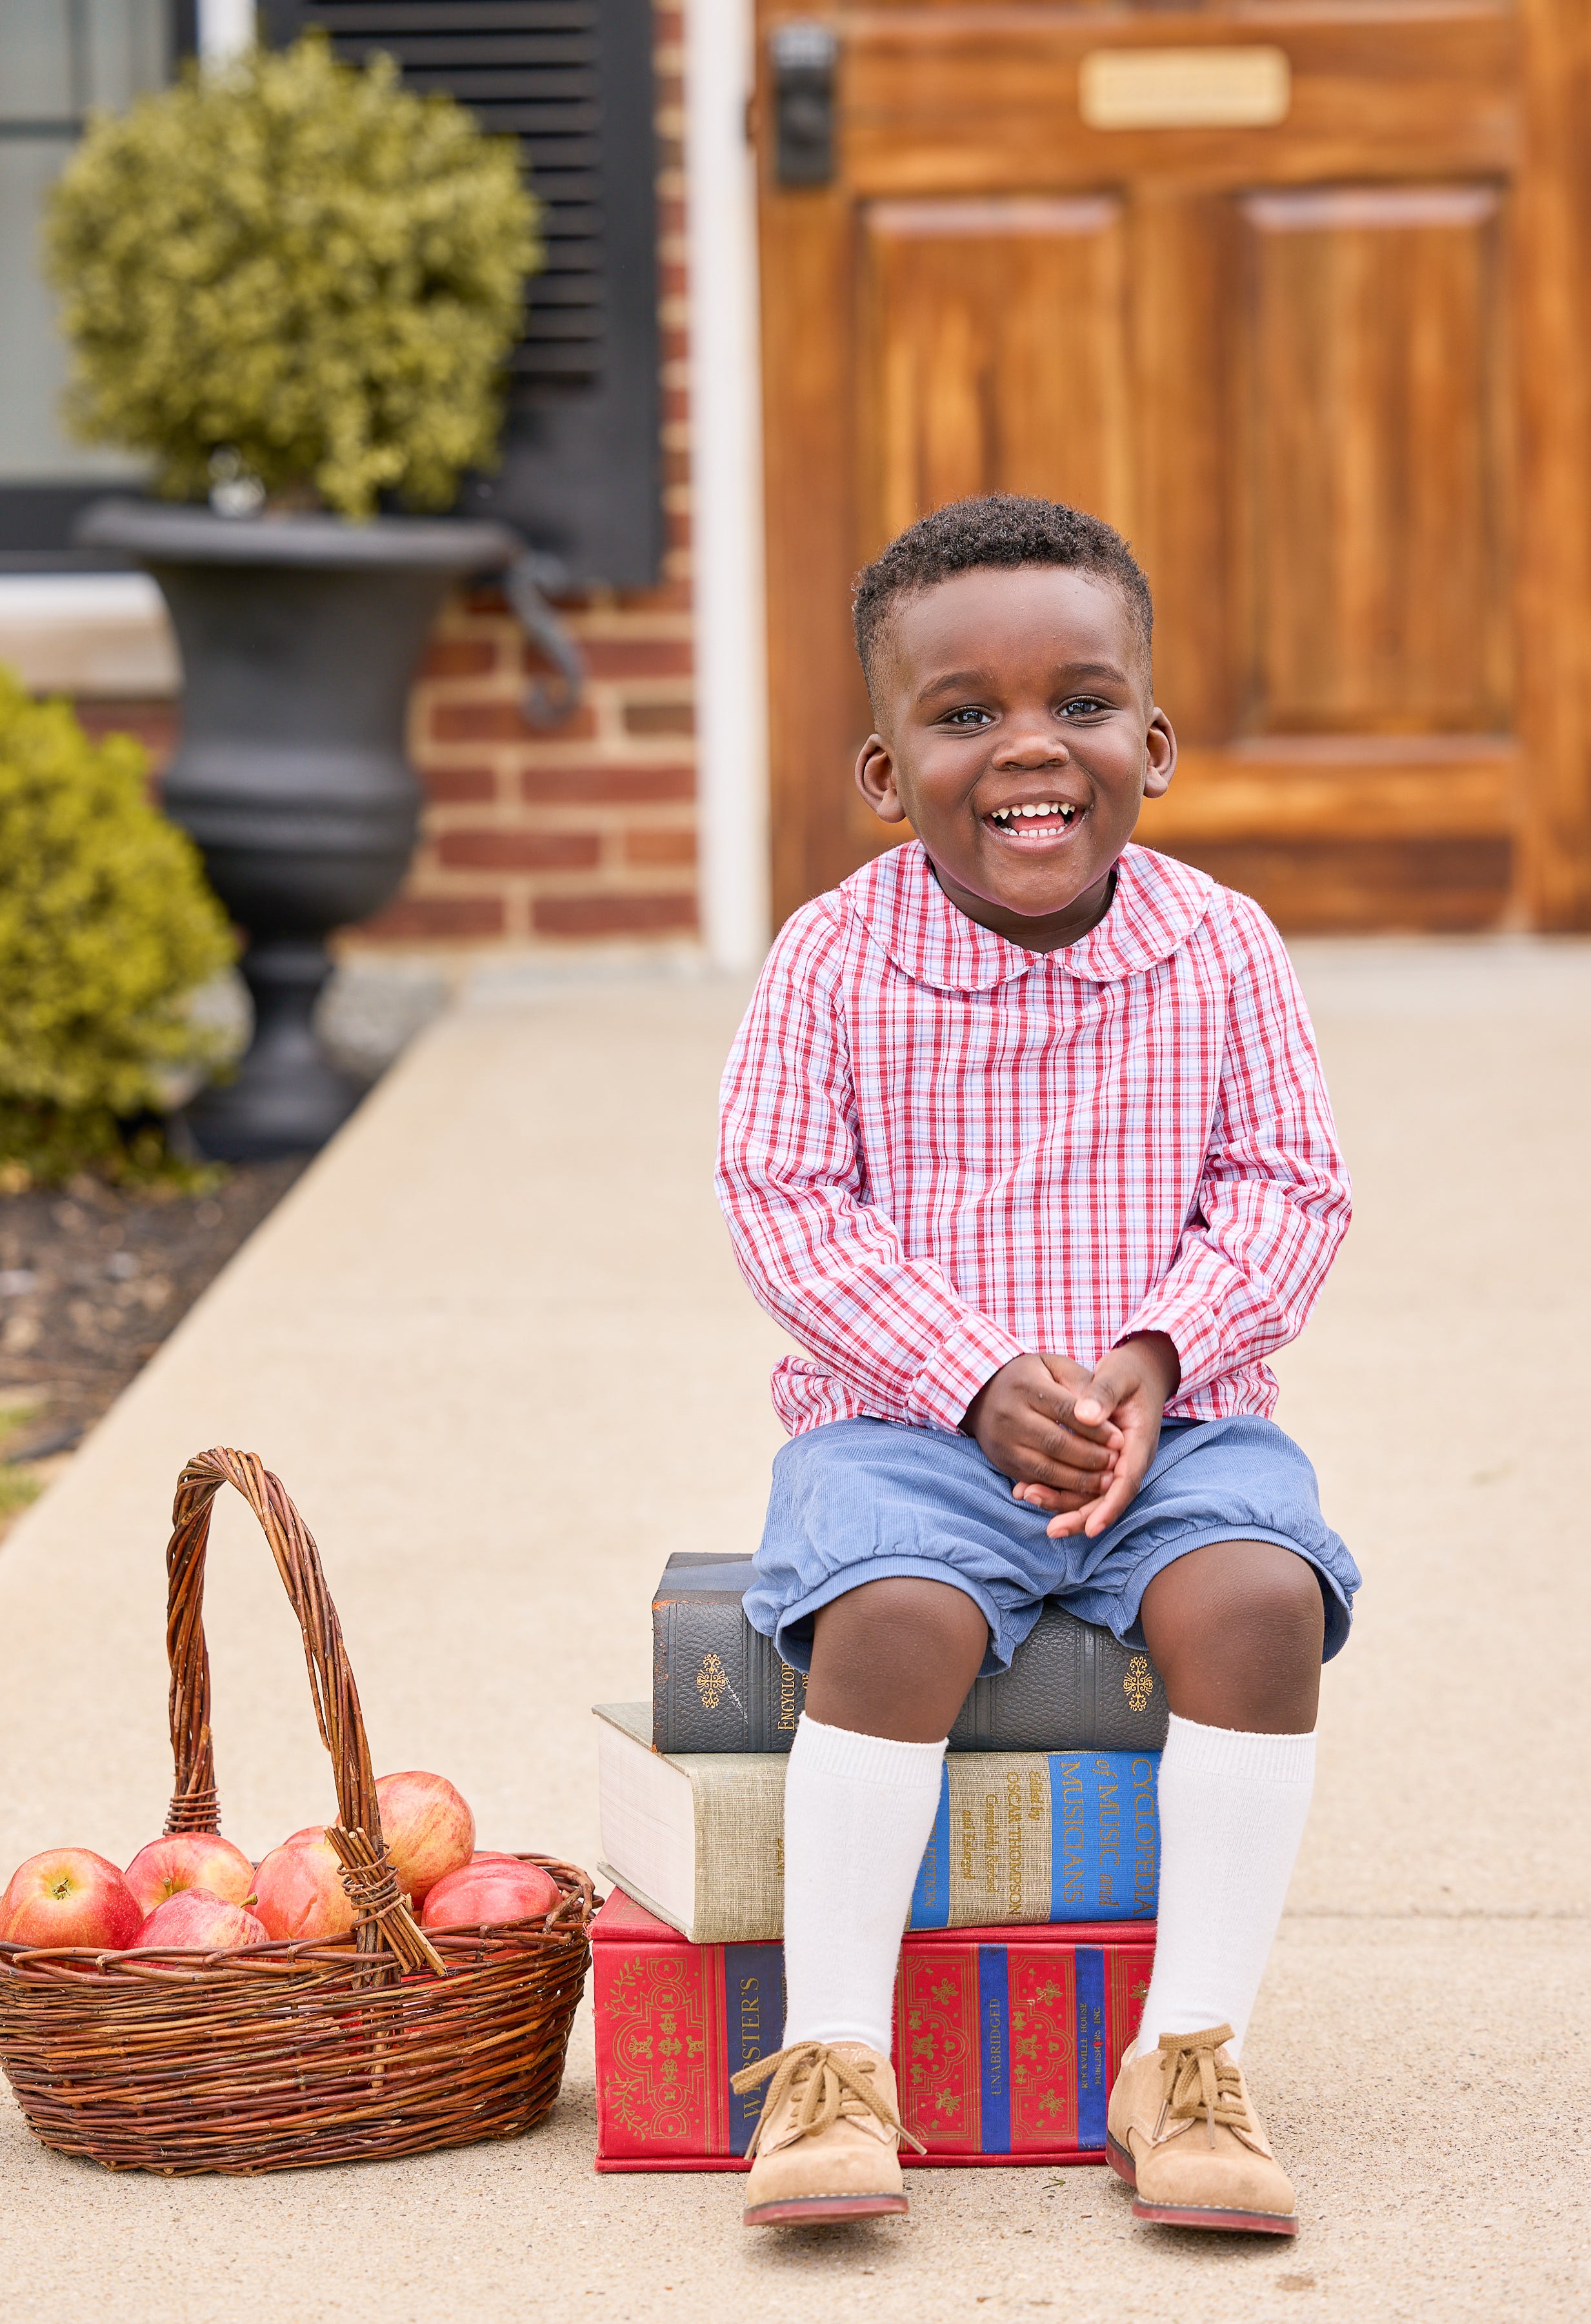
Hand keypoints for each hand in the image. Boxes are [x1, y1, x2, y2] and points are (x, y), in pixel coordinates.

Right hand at [963, 1353, 1123, 1513]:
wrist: (984, 1392)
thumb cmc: (1031, 1377)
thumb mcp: (1055, 1366)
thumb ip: (1081, 1383)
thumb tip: (1102, 1414)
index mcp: (1025, 1386)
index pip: (1066, 1411)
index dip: (1095, 1429)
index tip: (1120, 1440)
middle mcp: (1010, 1416)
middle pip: (1055, 1443)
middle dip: (1090, 1458)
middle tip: (1115, 1464)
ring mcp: (1004, 1443)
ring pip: (1045, 1469)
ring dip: (1079, 1480)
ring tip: (1106, 1482)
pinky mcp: (1003, 1463)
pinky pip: (1035, 1481)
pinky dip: (1061, 1489)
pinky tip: (1083, 1489)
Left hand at [1042, 1332, 1180, 1539]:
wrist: (1134, 1373)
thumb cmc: (1128, 1374)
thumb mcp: (1118, 1376)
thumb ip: (1103, 1394)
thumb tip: (1086, 1416)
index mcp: (1138, 1443)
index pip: (1126, 1482)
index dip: (1109, 1507)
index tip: (1091, 1528)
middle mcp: (1127, 1460)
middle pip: (1106, 1498)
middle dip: (1079, 1516)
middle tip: (1051, 1529)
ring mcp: (1111, 1463)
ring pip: (1088, 1494)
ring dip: (1061, 1503)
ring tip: (1028, 1497)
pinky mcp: (1096, 1461)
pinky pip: (1077, 1482)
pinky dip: (1055, 1487)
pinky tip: (1026, 1487)